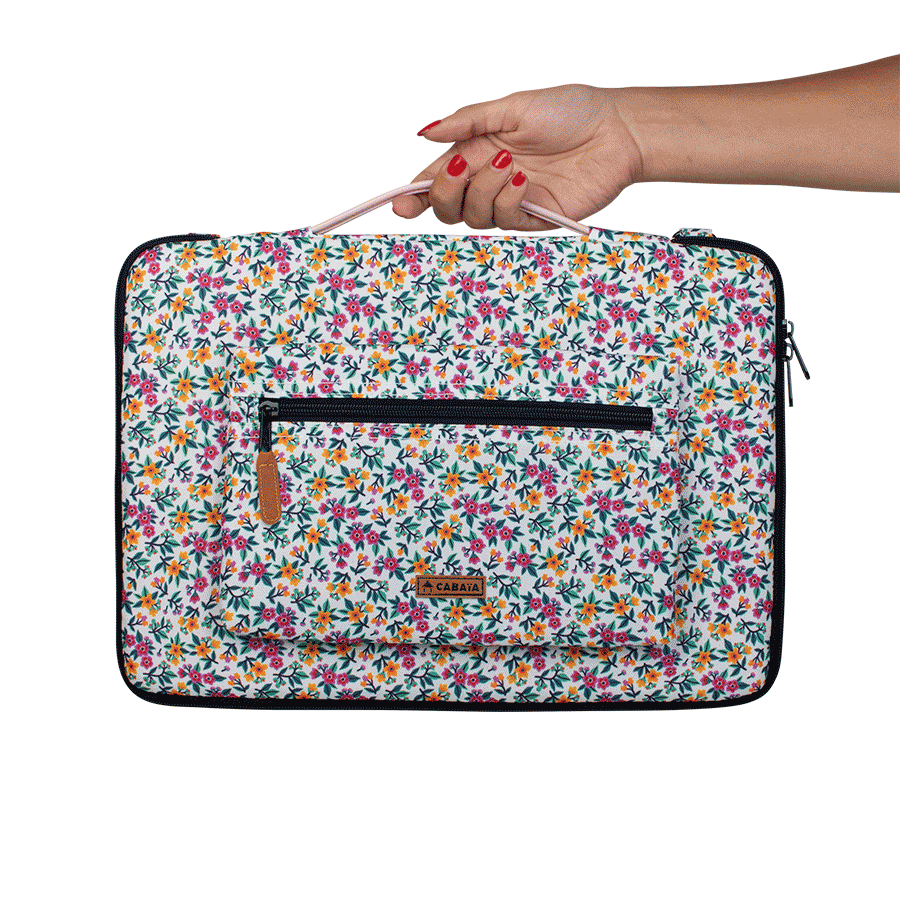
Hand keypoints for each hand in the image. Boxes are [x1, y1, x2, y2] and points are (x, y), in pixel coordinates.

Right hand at [391, 85, 643, 229]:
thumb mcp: (512, 106)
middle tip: (457, 169)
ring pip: (474, 218)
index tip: (398, 204)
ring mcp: (512, 202)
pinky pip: (507, 221)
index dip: (413, 195)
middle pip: (447, 208)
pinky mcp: (537, 218)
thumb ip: (468, 122)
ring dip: (482, 191)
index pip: (436, 181)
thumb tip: (424, 133)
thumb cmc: (570, 111)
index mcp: (478, 153)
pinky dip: (507, 201)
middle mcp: (490, 181)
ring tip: (510, 164)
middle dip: (442, 194)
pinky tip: (522, 179)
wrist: (616, 129)